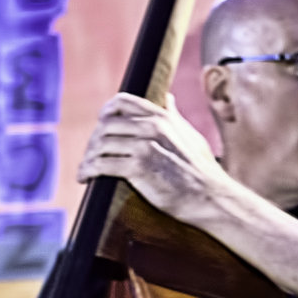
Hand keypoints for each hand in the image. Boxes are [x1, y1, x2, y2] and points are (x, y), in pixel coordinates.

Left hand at [77, 93, 234, 221]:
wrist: (211, 198)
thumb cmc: (203, 171)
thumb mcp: (192, 136)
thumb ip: (174, 117)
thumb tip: (167, 99)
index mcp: (163, 118)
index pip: (122, 102)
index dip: (106, 111)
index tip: (102, 124)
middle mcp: (152, 128)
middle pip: (106, 126)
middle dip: (95, 141)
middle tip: (92, 154)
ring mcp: (144, 148)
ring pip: (101, 145)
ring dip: (89, 157)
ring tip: (86, 168)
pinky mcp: (137, 169)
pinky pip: (101, 164)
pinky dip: (88, 170)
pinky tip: (85, 177)